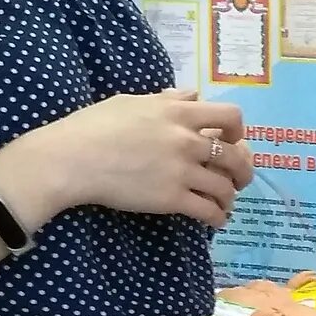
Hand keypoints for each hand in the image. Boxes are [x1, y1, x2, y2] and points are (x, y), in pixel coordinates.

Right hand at [5, 90, 251, 228]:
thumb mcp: (132, 101)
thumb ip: (167, 99)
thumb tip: (192, 95)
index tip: (233, 140)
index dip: (238, 131)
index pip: (230, 116)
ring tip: (225, 204)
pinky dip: (217, 217)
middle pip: (236, 156)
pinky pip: (208, 211)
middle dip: (243, 170)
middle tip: (239, 179)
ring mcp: (181, 171)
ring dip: (230, 198)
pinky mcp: (171, 199)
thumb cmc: (93, 126)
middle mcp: (186, 140)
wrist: (72, 159)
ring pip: (226, 188)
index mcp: (178, 113)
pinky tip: (214, 220)